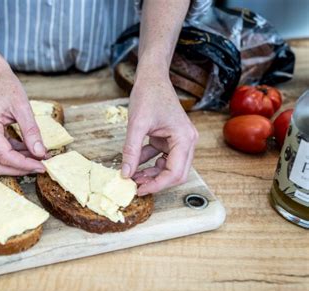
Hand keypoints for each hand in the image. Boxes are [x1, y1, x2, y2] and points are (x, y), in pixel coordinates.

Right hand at [0, 61, 45, 174]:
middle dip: (19, 169)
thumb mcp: (23, 107)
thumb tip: (41, 153)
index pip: (5, 156)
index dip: (24, 165)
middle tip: (40, 166)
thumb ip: (31, 132)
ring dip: (18, 163)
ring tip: (38, 157)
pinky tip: (30, 150)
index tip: (42, 166)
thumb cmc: (6, 86)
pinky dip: (14, 154)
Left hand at [121, 75, 198, 194]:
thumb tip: (125, 174)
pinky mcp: (169, 139)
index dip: (157, 185)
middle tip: (135, 187)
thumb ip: (131, 150)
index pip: (175, 172)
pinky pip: (160, 157)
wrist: (151, 77)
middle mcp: (187, 142)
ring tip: (132, 177)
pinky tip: (133, 163)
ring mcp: (179, 141)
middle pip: (175, 173)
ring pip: (168, 167)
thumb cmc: (148, 95)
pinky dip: (147, 162)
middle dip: (155, 182)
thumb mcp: (136, 123)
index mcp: (184, 139)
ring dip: (151, 174)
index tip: (139, 190)